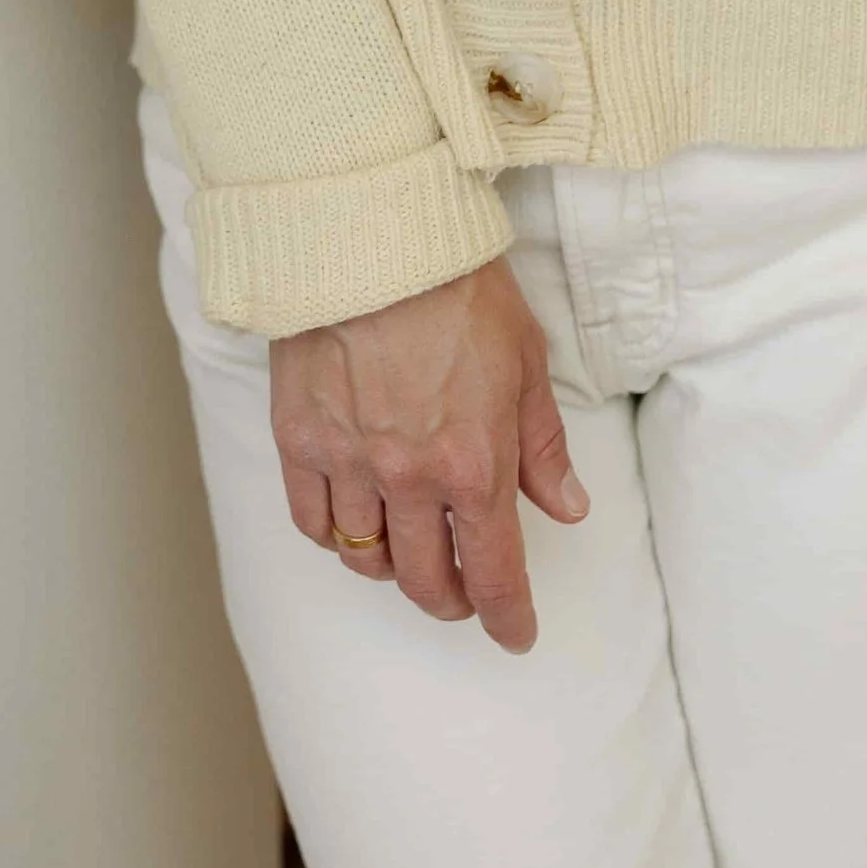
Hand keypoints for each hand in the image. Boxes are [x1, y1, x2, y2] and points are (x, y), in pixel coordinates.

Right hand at [270, 257, 587, 655]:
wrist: (374, 233)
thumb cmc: (459, 286)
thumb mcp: (526, 360)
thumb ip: (543, 445)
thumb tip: (568, 507)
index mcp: (474, 464)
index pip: (494, 574)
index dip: (508, 618)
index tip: (515, 634)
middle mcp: (410, 479)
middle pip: (425, 581)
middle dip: (451, 600)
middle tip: (463, 595)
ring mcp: (349, 462)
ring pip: (365, 557)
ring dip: (392, 567)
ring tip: (407, 550)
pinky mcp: (298, 439)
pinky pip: (311, 520)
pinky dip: (332, 534)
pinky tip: (350, 519)